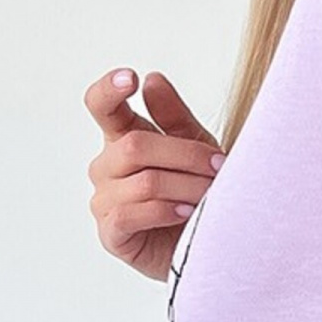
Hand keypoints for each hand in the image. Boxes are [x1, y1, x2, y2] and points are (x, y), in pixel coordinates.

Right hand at [86, 68, 225, 281]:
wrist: (207, 243)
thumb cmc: (197, 191)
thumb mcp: (195, 146)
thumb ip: (173, 116)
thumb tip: (153, 79)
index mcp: (122, 138)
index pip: (101, 106)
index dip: (109, 89)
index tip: (131, 78)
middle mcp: (106, 166)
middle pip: (134, 145)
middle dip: (184, 155)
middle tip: (220, 166)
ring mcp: (104, 200)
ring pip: (142, 182)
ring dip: (186, 186)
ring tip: (212, 194)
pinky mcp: (111, 233)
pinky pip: (131, 214)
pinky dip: (165, 211)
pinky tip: (187, 212)